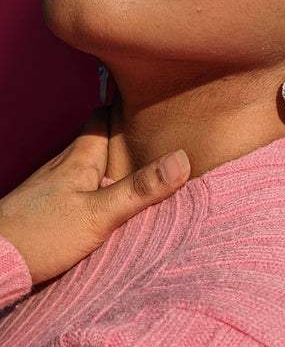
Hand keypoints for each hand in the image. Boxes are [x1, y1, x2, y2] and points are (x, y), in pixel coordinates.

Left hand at [0, 109, 189, 283]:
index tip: (148, 111)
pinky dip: (95, 192)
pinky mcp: (47, 209)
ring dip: (109, 170)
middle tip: (152, 147)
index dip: (123, 111)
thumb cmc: (41, 235)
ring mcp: (53, 188)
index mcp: (78, 159)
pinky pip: (78, 191)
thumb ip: (139, 190)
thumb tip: (180, 160)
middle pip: (96, 143)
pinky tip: (106, 208)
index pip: (101, 119)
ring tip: (137, 177)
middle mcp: (63, 167)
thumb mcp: (99, 214)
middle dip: (122, 143)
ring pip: (87, 168)